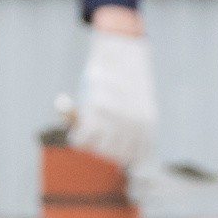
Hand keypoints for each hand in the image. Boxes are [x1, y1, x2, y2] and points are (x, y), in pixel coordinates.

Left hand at [68, 26, 156, 170]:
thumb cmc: (99, 79)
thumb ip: (71, 112)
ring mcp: (137, 123)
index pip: (81, 142)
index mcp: (97, 108)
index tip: (80, 133)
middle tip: (96, 136)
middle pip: (102, 152)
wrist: (127, 61)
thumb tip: (68, 126)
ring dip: (114, 151)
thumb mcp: (82, 92)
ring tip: (110, 140)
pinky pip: (141, 152)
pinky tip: (126, 144)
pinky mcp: (150, 125)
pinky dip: (133, 153)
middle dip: (96, 145)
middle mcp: (118, 118)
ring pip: (122, 156)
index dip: (79, 139)